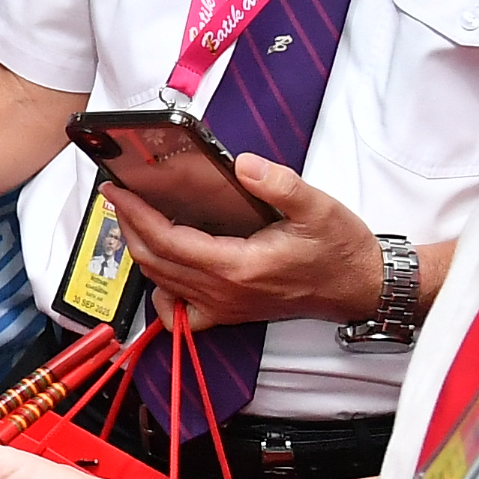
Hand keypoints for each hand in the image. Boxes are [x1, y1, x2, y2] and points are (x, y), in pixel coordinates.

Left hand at [102, 157, 381, 329]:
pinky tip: (162, 272)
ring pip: (162, 283)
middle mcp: (224, 292)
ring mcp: (225, 306)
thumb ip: (278, 184)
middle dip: (129, 228)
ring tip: (131, 221)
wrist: (362, 286)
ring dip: (140, 252)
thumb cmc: (341, 249)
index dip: (136, 215)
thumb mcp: (317, 207)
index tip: (117, 191)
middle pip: (155, 261)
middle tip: (117, 198)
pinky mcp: (231, 313)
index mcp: (238, 266)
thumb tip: (243, 164)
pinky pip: (184, 314)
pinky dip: (163, 294)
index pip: (167, 241)